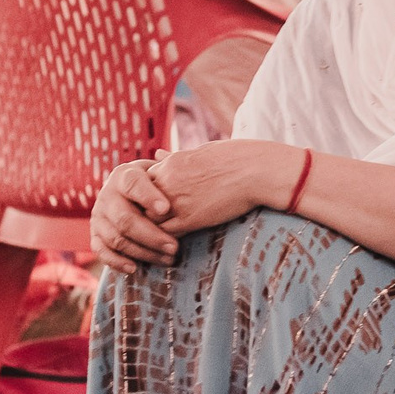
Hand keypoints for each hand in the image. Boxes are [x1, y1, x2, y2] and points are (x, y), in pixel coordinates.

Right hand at [90, 157, 179, 274]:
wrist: (129, 193)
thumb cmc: (154, 182)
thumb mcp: (159, 171)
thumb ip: (166, 168)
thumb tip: (164, 156)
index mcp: (123, 176)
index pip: (133, 184)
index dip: (148, 197)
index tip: (166, 209)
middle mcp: (106, 195)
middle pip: (125, 219)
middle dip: (152, 236)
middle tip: (175, 247)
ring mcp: (98, 217)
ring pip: (117, 239)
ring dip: (143, 252)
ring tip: (168, 259)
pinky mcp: (95, 235)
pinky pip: (102, 251)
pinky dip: (117, 261)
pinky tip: (135, 268)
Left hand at [145, 139, 279, 235]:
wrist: (255, 170)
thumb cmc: (235, 157)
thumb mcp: (200, 151)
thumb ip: (174, 157)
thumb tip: (157, 153)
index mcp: (170, 164)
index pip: (141, 185)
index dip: (144, 198)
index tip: (151, 207)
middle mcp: (167, 181)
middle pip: (139, 204)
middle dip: (143, 215)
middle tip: (149, 226)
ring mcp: (176, 201)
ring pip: (148, 222)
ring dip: (152, 230)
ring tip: (158, 238)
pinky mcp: (190, 218)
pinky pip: (166, 234)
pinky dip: (165, 240)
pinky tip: (172, 243)